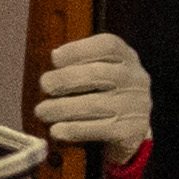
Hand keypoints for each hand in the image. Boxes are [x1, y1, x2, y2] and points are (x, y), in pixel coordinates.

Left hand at [25, 31, 153, 151]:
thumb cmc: (105, 91)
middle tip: (45, 86)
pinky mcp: (132, 131)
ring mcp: (136, 106)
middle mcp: (136, 79)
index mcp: (126, 58)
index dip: (78, 50)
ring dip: (62, 108)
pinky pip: (99, 130)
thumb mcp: (100, 69)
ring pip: (95, 105)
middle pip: (100, 74)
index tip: (55, 59)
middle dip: (66, 79)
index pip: (108, 46)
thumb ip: (79, 62)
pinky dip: (74, 130)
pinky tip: (57, 131)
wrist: (132, 127)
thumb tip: (55, 57)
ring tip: (42, 112)